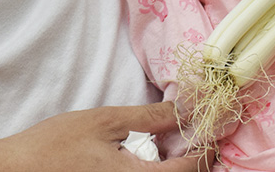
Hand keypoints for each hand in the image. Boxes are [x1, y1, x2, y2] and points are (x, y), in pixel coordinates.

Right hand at [0, 102, 207, 171]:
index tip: (219, 128)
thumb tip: (184, 109)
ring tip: (178, 141)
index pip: (189, 170)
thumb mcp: (107, 122)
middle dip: (196, 159)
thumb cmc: (55, 146)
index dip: (209, 148)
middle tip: (202, 133)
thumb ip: (150, 118)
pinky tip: (152, 154)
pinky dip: (156, 171)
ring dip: (176, 167)